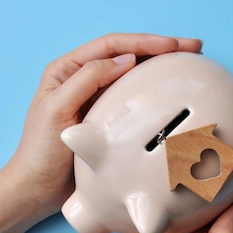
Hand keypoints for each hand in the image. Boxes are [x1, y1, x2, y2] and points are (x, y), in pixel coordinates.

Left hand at [2, 33, 202, 217]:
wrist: (39, 190)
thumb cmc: (40, 152)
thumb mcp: (58, 109)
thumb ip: (87, 80)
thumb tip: (126, 60)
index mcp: (69, 70)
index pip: (112, 46)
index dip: (145, 42)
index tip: (173, 45)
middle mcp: (86, 80)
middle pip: (129, 55)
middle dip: (162, 48)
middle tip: (193, 47)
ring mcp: (101, 100)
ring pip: (136, 75)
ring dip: (162, 67)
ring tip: (190, 63)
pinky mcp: (111, 121)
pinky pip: (137, 100)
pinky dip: (156, 93)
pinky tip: (173, 93)